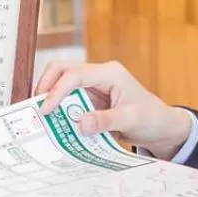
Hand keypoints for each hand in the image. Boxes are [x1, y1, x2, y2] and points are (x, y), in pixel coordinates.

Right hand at [34, 60, 193, 157]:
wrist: (162, 127)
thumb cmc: (151, 119)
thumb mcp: (131, 120)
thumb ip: (105, 121)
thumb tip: (79, 124)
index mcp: (109, 73)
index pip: (75, 75)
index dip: (56, 90)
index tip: (45, 110)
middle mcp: (99, 75)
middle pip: (62, 70)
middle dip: (46, 86)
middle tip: (35, 109)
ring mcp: (94, 86)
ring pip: (62, 83)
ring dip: (51, 98)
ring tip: (41, 118)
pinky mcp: (91, 98)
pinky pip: (69, 99)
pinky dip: (59, 108)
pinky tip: (54, 122)